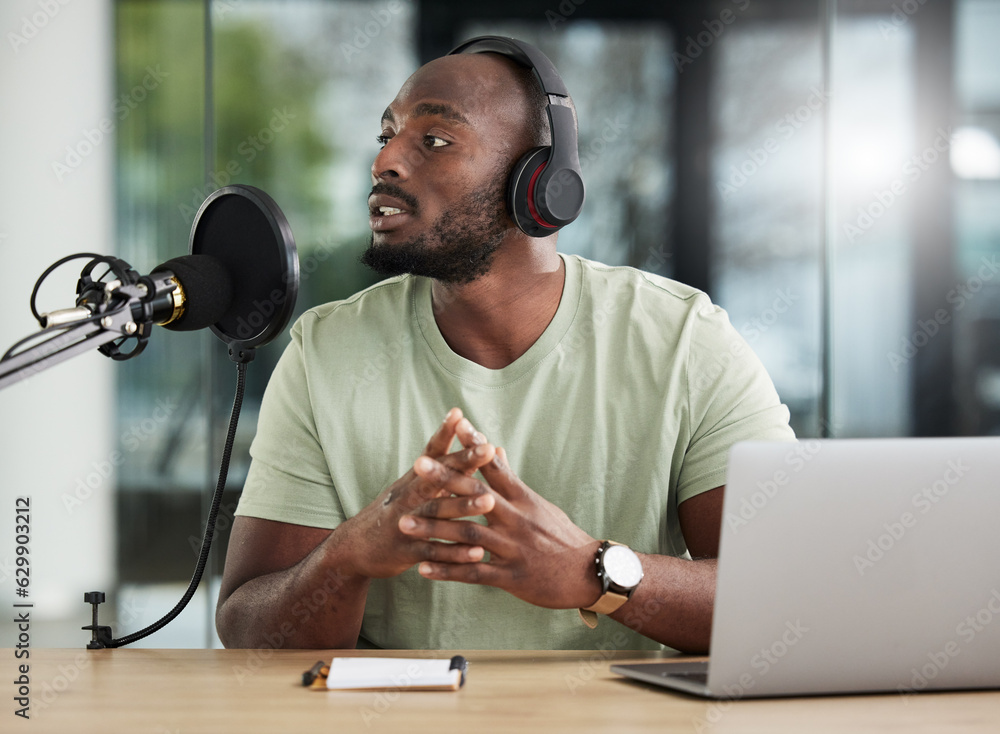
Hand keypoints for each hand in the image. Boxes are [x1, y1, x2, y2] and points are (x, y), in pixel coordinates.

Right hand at [338, 408, 496, 578]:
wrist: (354, 548)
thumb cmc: (394, 512)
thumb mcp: (411, 487)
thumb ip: (440, 469)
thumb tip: (463, 443)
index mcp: (413, 480)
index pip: (431, 451)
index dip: (444, 432)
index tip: (461, 414)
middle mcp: (409, 496)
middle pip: (438, 475)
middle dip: (464, 461)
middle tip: (488, 449)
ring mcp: (406, 522)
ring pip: (437, 511)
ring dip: (463, 506)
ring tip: (489, 500)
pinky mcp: (406, 550)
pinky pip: (433, 551)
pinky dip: (454, 552)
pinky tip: (477, 552)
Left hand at [401, 443, 602, 609]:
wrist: (590, 574)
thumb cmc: (563, 537)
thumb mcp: (542, 505)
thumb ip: (513, 481)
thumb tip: (497, 449)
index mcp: (524, 500)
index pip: (496, 467)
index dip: (476, 446)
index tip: (456, 426)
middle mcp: (516, 520)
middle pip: (476, 496)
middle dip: (445, 480)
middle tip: (417, 465)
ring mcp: (513, 548)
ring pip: (468, 536)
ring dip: (434, 529)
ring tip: (404, 523)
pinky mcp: (511, 576)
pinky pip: (473, 574)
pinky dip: (447, 571)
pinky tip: (422, 568)